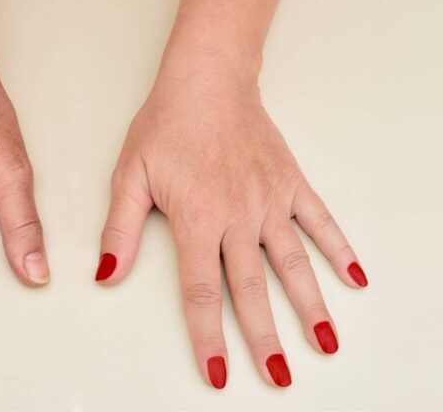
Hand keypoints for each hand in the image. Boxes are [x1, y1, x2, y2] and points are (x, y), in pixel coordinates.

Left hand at [96, 67, 365, 387]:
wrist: (206, 82)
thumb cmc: (165, 126)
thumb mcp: (129, 177)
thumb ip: (120, 231)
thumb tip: (105, 276)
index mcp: (196, 220)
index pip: (202, 292)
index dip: (208, 337)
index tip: (218, 373)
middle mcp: (237, 218)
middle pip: (250, 290)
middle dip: (264, 338)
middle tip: (278, 377)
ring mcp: (269, 201)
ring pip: (292, 263)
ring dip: (309, 306)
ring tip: (324, 343)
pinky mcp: (290, 184)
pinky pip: (319, 221)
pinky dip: (338, 248)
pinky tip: (353, 277)